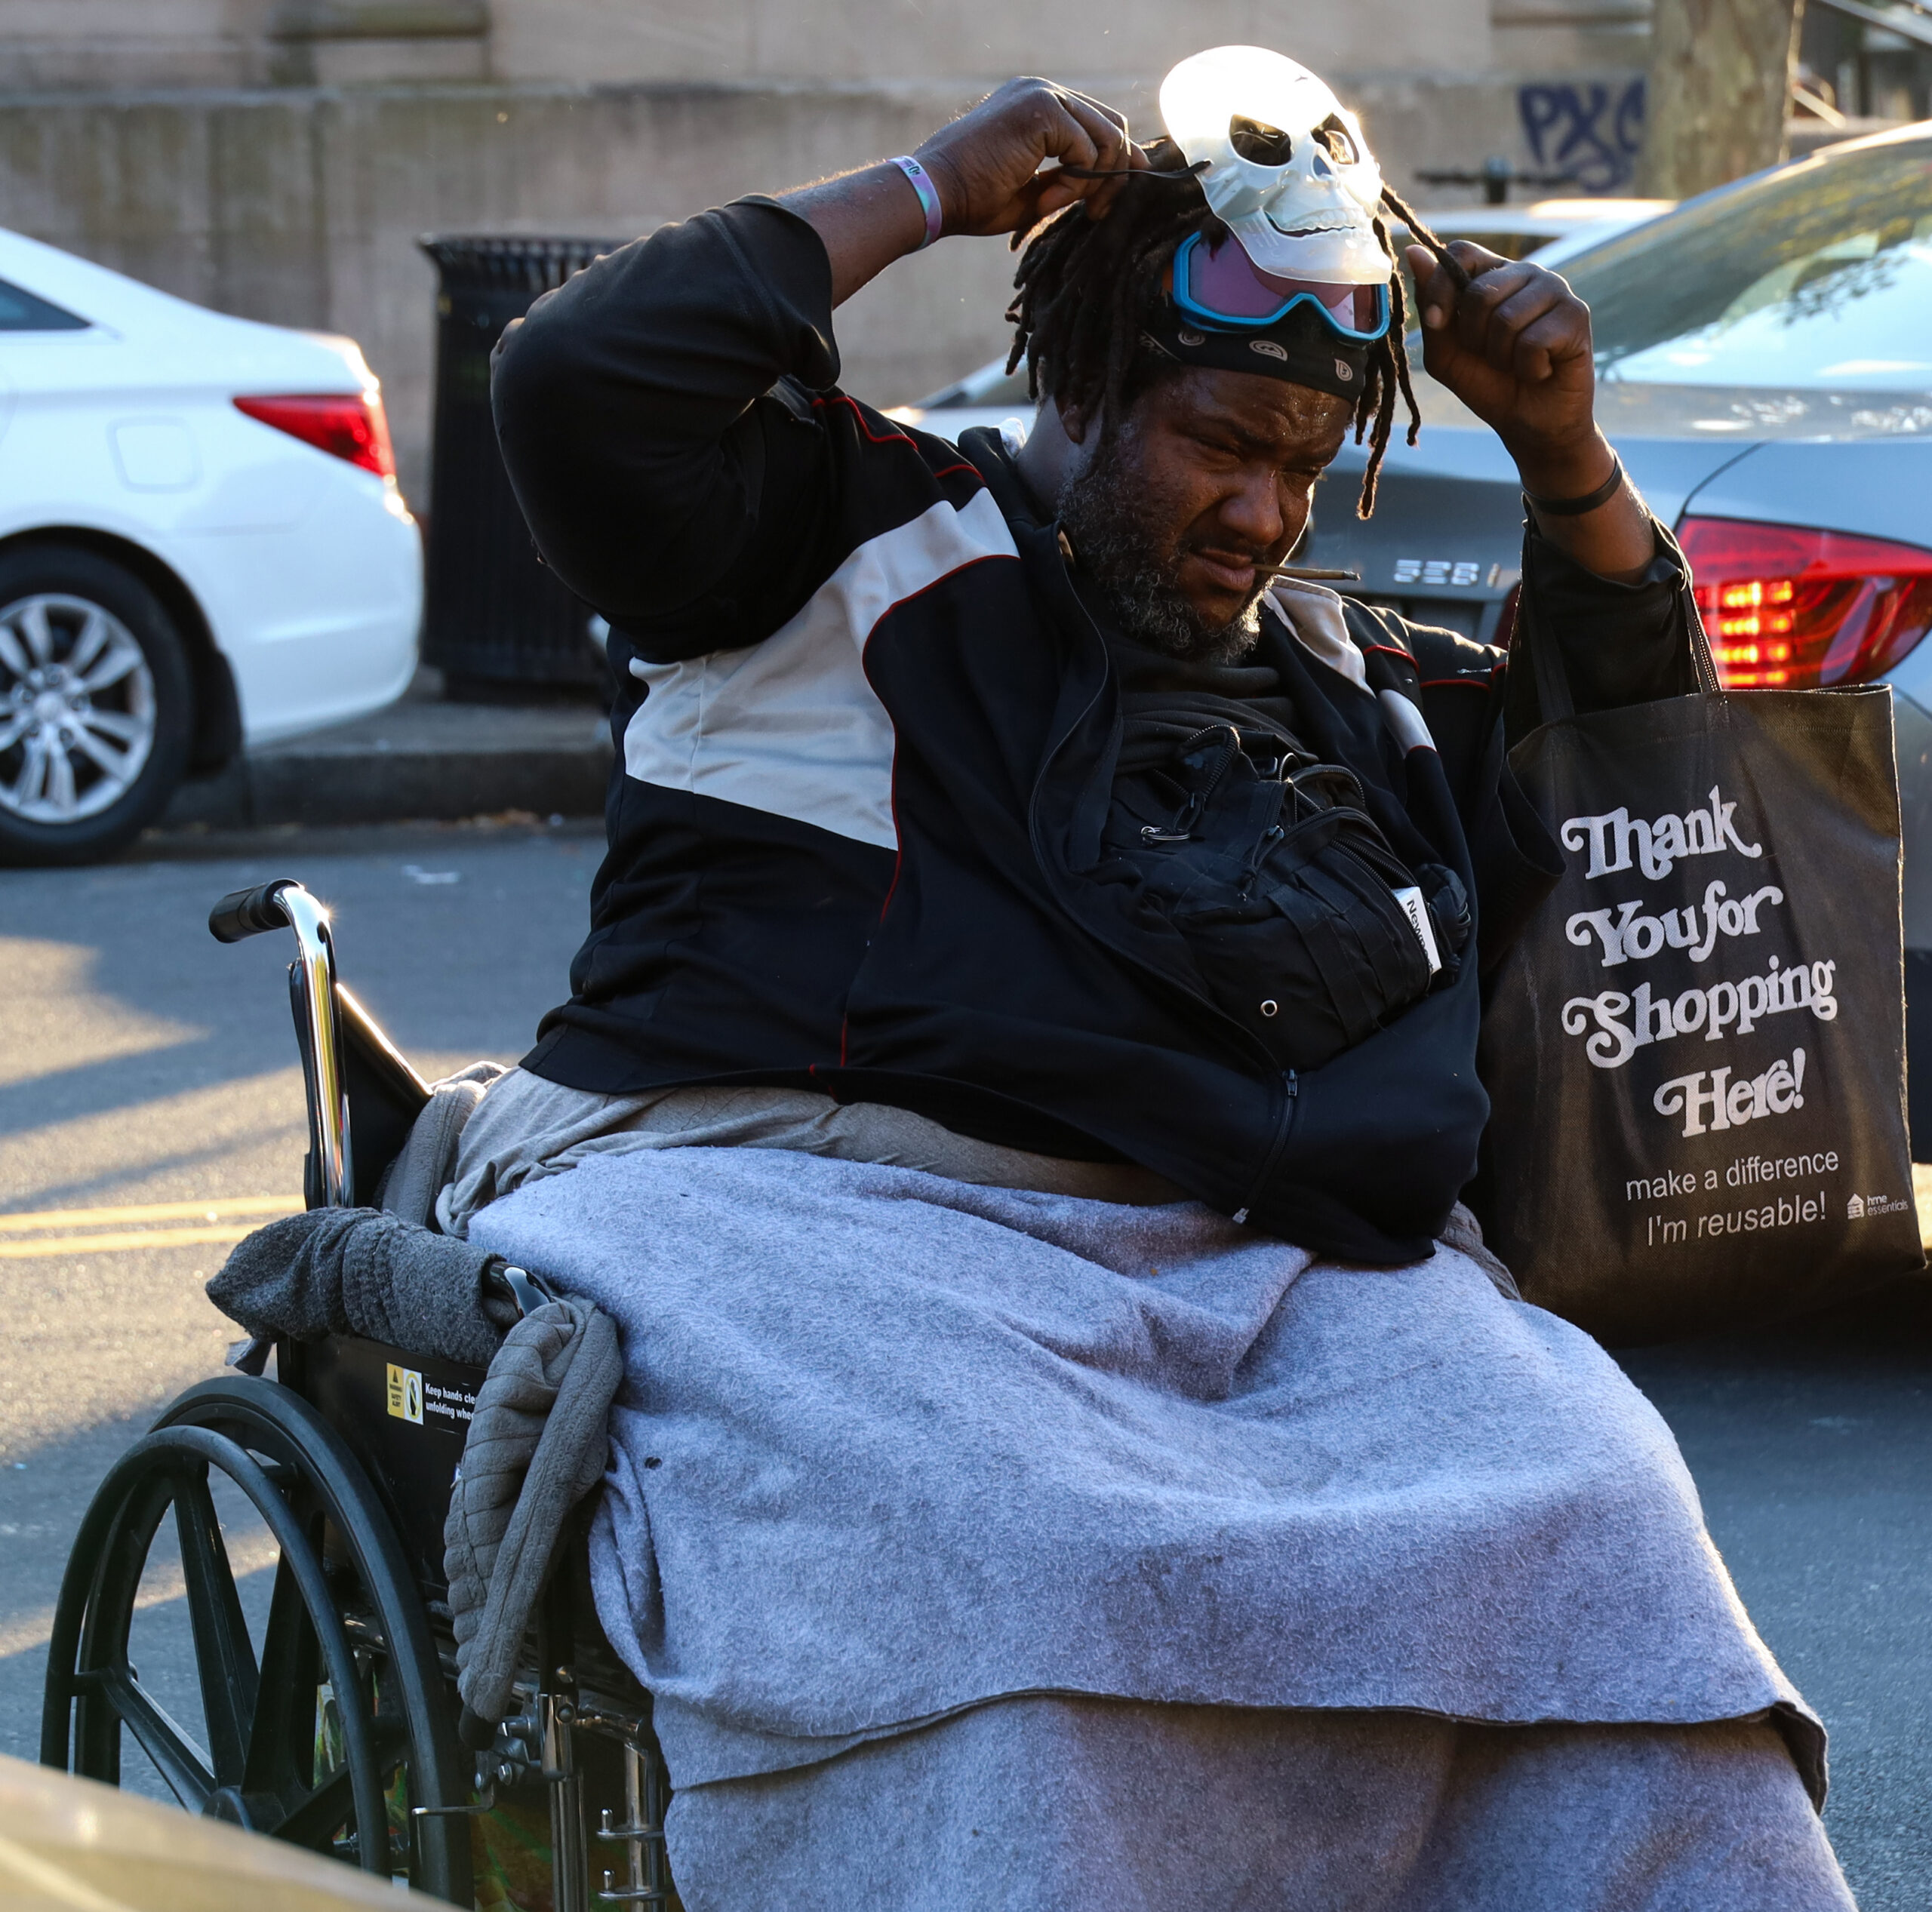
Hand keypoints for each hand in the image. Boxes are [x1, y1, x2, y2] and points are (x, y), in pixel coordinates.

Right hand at [915, 78, 1146, 237]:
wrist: (935, 194)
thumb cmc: (972, 200)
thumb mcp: (1032, 192)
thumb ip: (1067, 181)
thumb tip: (1103, 186)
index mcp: (1037, 105)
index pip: (1097, 123)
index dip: (1118, 159)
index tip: (1114, 197)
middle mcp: (1043, 92)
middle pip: (1112, 125)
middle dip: (1117, 173)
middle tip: (1098, 212)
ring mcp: (1043, 96)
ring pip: (1108, 137)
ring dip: (1095, 182)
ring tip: (1057, 207)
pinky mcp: (1043, 110)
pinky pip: (1087, 151)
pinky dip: (1075, 184)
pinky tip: (1045, 201)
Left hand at [1404, 241, 1610, 500]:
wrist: (1530, 424)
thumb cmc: (1490, 384)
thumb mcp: (1446, 353)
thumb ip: (1431, 307)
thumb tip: (1414, 252)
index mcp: (1493, 275)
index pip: (1462, 252)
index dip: (1441, 287)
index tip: (1437, 322)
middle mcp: (1526, 273)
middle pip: (1480, 291)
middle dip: (1474, 338)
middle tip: (1492, 356)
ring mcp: (1554, 290)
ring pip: (1506, 318)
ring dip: (1502, 357)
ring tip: (1517, 363)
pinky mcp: (1576, 315)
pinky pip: (1533, 341)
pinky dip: (1528, 368)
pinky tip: (1541, 369)